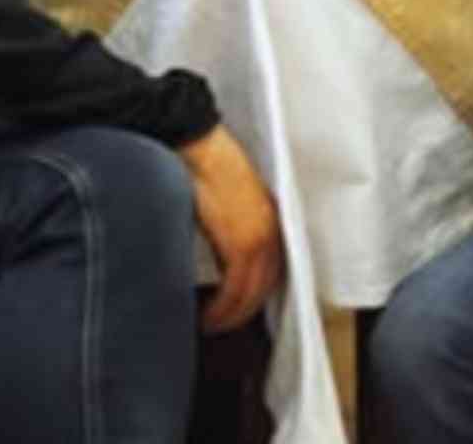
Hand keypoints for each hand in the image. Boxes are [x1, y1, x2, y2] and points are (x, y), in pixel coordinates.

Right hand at [180, 124, 284, 332]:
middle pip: (264, 286)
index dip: (255, 293)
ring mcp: (258, 238)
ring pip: (252, 293)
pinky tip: (207, 314)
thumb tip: (222, 257)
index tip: (238, 307)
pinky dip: (221, 308)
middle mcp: (270, 231)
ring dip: (231, 314)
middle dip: (244, 310)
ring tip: (211, 323)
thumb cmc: (208, 168)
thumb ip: (233, 231)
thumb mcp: (229, 204)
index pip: (271, 270)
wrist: (201, 148)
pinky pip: (234, 290)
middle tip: (223, 323)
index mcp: (270, 220)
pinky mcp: (240, 244)